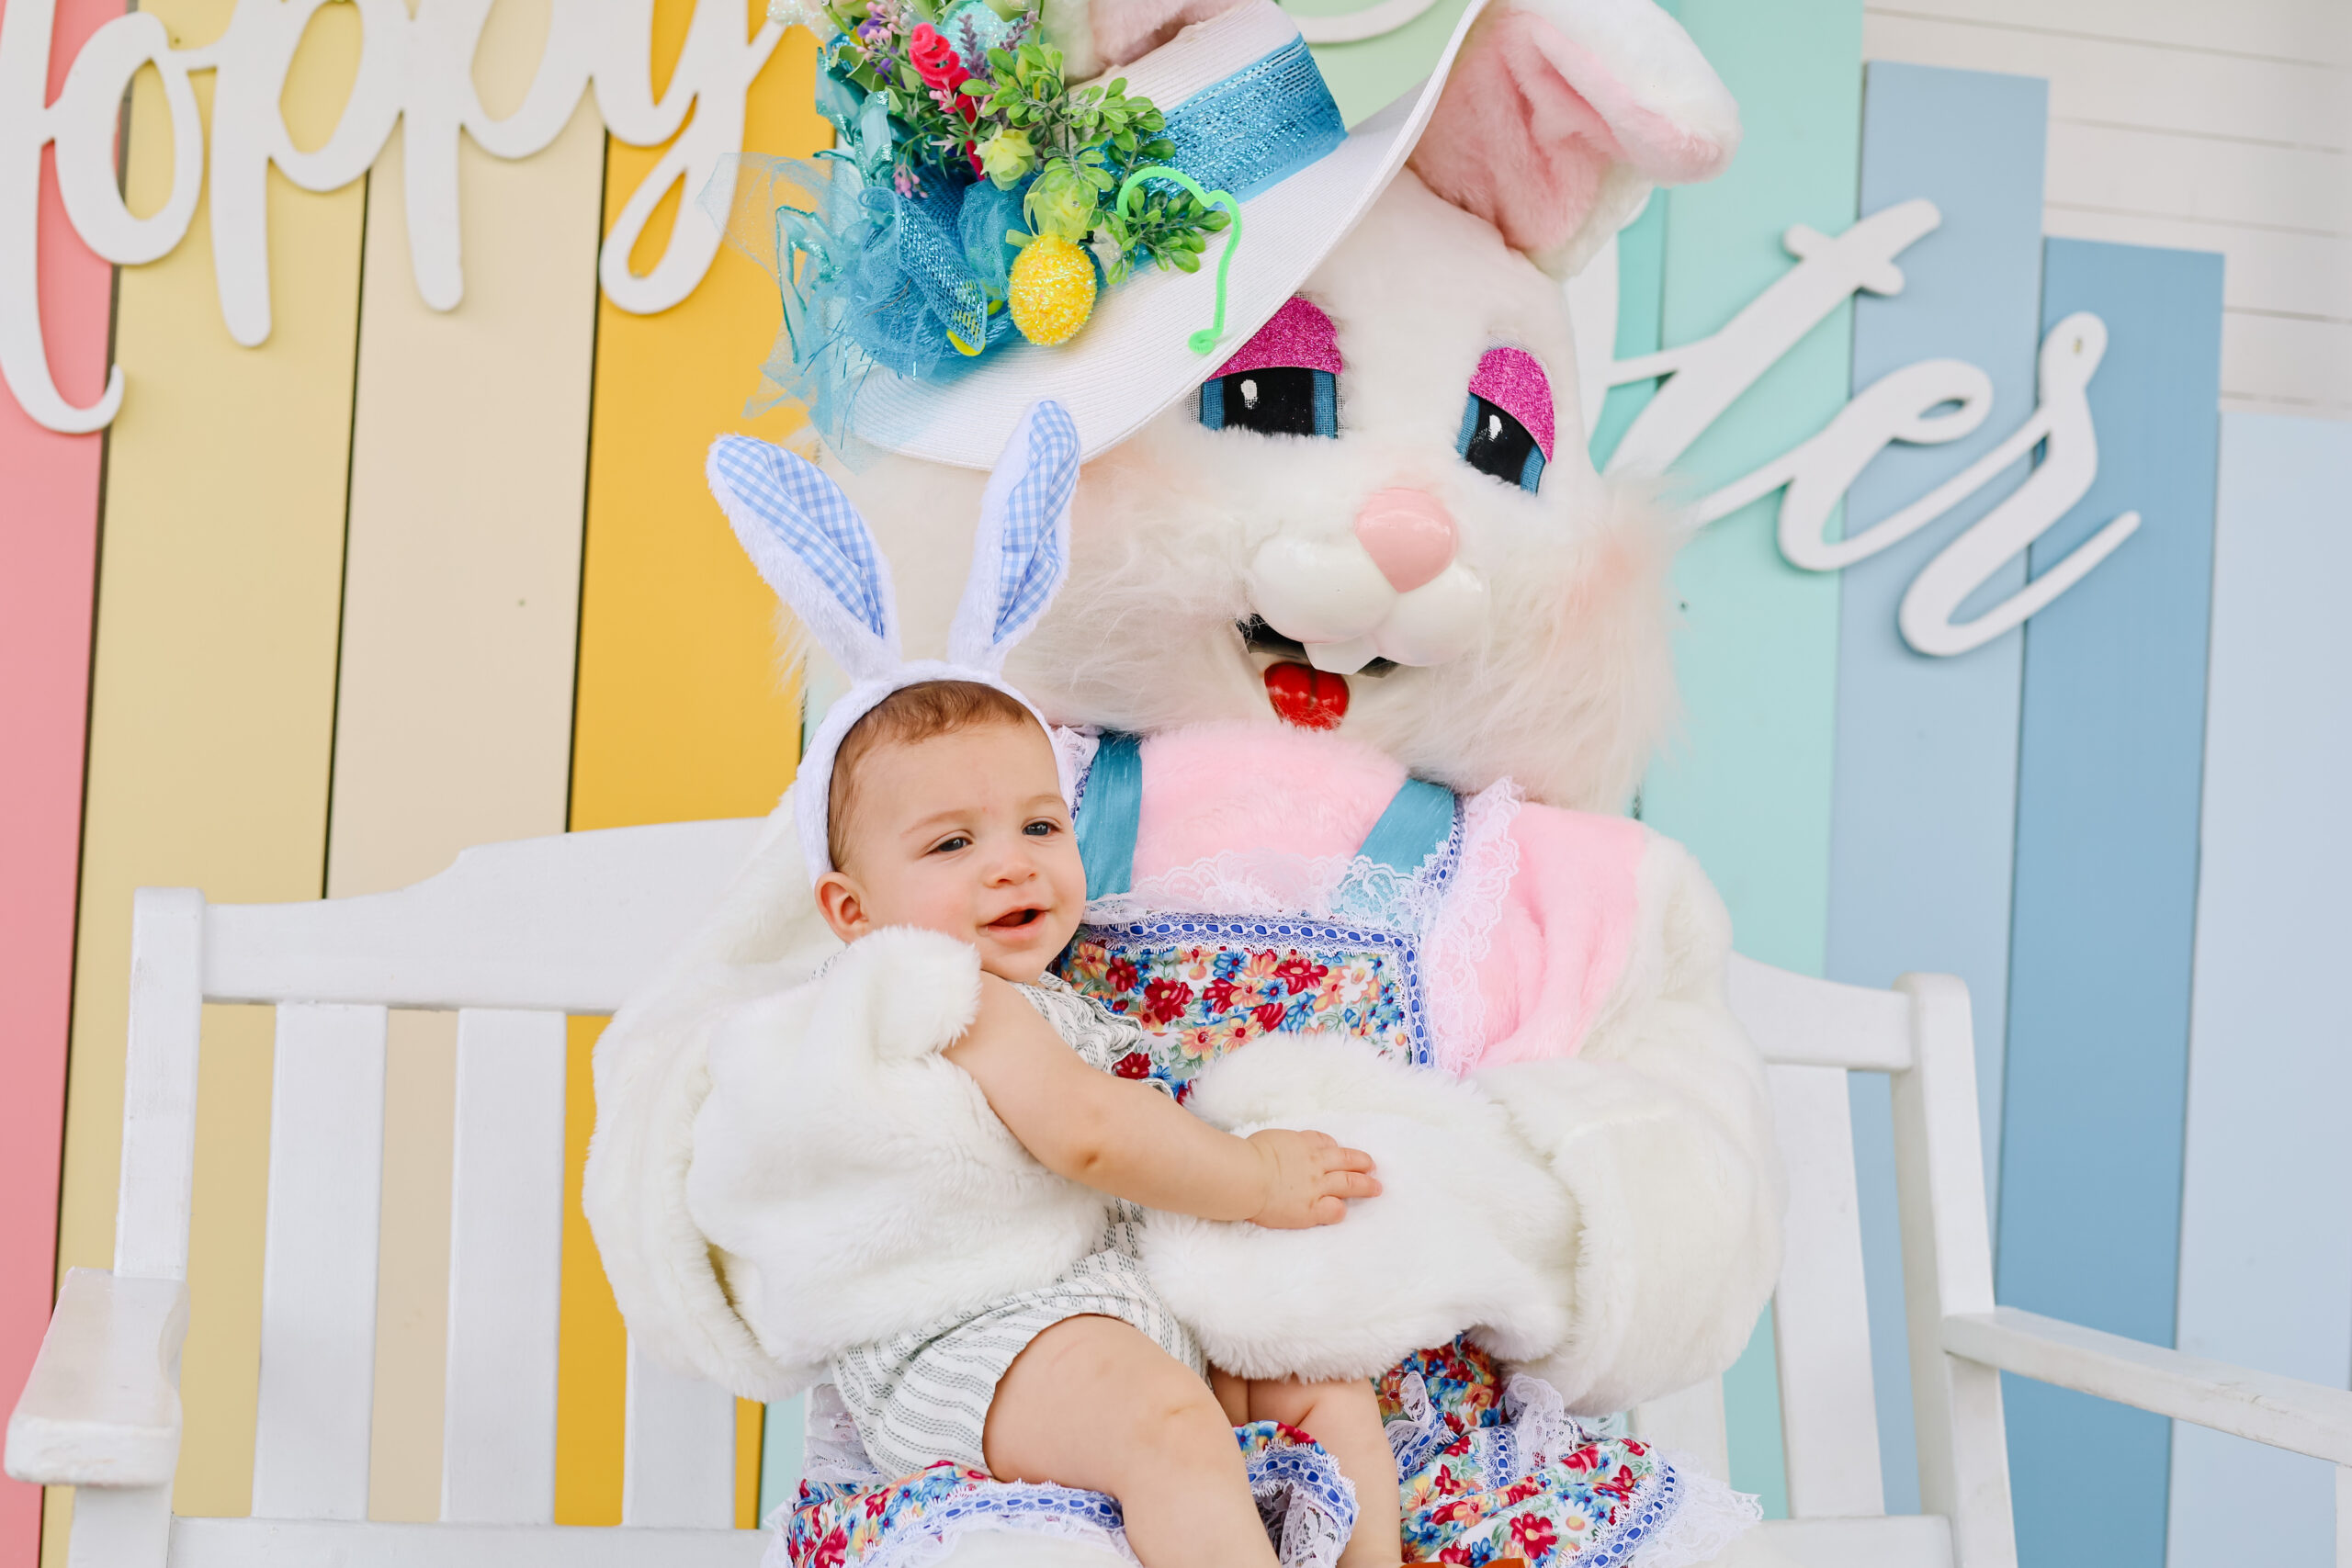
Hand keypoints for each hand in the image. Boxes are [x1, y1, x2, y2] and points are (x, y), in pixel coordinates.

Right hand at [1245, 1128, 1380, 1228]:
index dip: (1336, 1148)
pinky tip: (1341, 1211)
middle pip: (1347, 1160)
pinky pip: (1335, 1210)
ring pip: (1350, 1183)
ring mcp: (1316, 1187)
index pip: (1326, 1142)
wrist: (1247, 1176)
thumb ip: (1284, 1144)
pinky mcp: (1311, 1209)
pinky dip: (1340, 1209)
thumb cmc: (1249, 1156)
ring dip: (1366, 1185)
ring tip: (1376, 1188)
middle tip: (1373, 1167)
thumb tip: (1283, 1149)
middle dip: (1363, 1163)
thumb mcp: (1271, 1138)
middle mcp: (1316, 1163)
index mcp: (1303, 1144)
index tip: (1339, 1153)